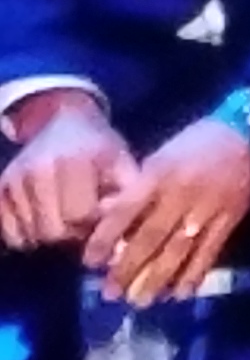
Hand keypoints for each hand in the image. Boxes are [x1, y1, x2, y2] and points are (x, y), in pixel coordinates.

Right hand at [0, 101, 137, 251]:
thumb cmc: (98, 148)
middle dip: (72, 233)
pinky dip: (28, 235)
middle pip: (52, 231)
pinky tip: (44, 218)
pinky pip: (10, 234)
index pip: (80, 216)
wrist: (61, 122)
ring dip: (50, 235)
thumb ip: (126, 196)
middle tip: (82, 219)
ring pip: (30, 236)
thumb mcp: (122, 162)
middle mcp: (38, 171)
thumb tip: (116, 233)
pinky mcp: (0, 190)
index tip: (100, 211)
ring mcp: (14, 181)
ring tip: (64, 215)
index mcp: (73, 162)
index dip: (95, 222)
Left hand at [82, 120, 249, 306]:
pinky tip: (181, 293)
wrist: (247, 131)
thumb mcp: (160, 156)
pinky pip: (210, 251)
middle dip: (127, 268)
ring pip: (178, 250)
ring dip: (157, 278)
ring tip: (141, 300)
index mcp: (159, 175)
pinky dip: (194, 274)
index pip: (124, 211)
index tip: (89, 262)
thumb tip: (108, 216)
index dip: (104, 238)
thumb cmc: (197, 142)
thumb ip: (137, 187)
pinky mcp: (230, 218)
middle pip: (149, 238)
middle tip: (110, 293)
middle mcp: (180, 194)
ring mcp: (207, 208)